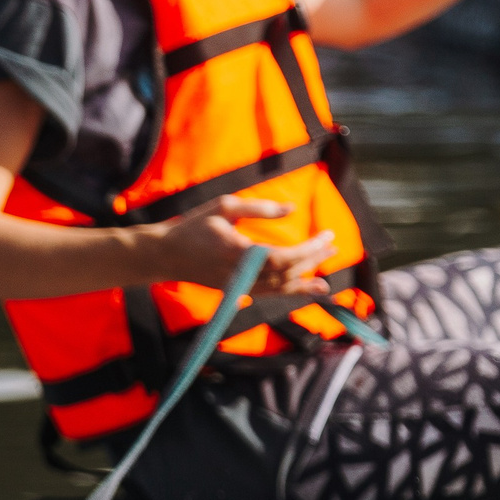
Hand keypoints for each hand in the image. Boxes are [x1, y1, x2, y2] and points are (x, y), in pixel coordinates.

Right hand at [144, 195, 336, 297]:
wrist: (166, 255)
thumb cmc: (194, 226)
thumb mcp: (225, 206)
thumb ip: (259, 208)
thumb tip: (291, 209)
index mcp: (238, 251)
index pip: (283, 257)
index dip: (308, 250)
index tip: (326, 235)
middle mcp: (241, 273)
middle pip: (287, 273)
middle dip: (313, 259)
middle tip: (333, 244)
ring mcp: (239, 285)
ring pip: (281, 288)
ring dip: (306, 280)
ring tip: (328, 276)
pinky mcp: (238, 290)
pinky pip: (271, 293)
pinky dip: (291, 291)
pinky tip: (307, 287)